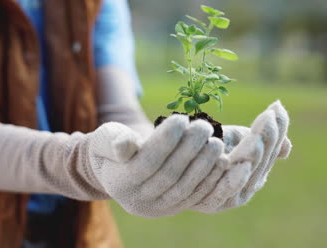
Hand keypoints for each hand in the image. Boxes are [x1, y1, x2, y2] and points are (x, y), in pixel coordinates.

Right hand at [87, 115, 224, 217]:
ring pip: (185, 188)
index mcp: (119, 182)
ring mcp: (157, 208)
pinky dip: (211, 179)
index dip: (165, 141)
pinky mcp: (174, 208)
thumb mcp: (104, 139)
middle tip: (204, 126)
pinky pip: (196, 196)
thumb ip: (112, 140)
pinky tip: (222, 160)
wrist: (117, 170)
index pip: (146, 163)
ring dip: (204, 165)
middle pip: (169, 176)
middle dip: (190, 149)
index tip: (181, 119)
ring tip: (216, 142)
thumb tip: (125, 144)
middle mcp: (138, 200)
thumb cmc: (111, 147)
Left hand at [190, 100, 291, 212]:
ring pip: (245, 175)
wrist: (173, 161)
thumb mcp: (236, 139)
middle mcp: (246, 188)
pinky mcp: (208, 203)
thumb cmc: (207, 147)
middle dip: (266, 139)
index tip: (276, 107)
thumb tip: (288, 147)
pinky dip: (229, 178)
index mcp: (255, 172)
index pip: (270, 150)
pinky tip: (231, 160)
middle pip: (260, 162)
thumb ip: (260, 139)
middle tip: (267, 117)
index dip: (276, 131)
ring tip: (256, 138)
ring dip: (252, 155)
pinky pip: (221, 191)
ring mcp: (228, 198)